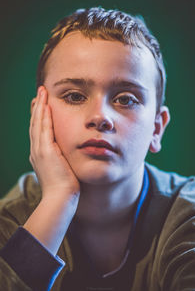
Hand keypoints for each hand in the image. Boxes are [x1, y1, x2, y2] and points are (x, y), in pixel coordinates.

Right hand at [29, 86, 79, 201]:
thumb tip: (64, 154)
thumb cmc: (64, 186)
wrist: (60, 198)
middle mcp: (36, 150)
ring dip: (40, 107)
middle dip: (37, 107)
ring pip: (38, 123)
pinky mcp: (45, 151)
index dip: (39, 116)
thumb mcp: (60, 170)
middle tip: (40, 93)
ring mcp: (39, 150)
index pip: (39, 130)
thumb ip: (60, 159)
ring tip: (42, 93)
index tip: (42, 105)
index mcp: (39, 154)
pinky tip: (46, 106)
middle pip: (35, 123)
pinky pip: (44, 129)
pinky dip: (44, 117)